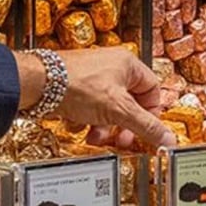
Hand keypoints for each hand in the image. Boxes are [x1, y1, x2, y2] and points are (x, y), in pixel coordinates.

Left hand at [57, 48, 176, 149]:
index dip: (151, 114)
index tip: (146, 131)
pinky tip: (82, 129)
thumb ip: (146, 126)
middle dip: (125, 125)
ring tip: (97, 137)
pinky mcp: (76, 87)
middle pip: (130, 103)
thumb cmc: (75, 85)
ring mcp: (92, 76)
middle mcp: (111, 67)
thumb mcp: (119, 110)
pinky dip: (89, 122)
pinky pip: (91, 108)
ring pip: (109, 108)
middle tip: (122, 140)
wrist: (37, 84)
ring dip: (105, 127)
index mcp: (128, 64)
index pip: (152, 91)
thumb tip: (168, 138)